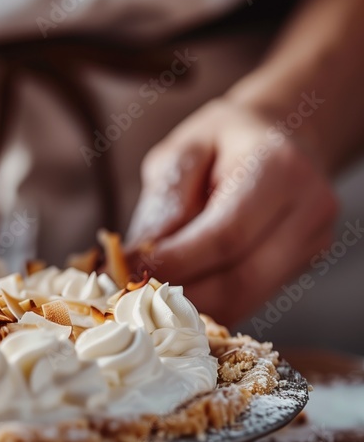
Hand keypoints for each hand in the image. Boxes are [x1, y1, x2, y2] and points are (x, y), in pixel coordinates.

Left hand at [126, 98, 338, 325]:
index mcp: (279, 168)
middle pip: (241, 279)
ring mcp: (311, 241)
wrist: (281, 134)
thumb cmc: (224, 138)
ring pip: (246, 299)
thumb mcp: (183, 150)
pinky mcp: (303, 264)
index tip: (129, 271)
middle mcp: (308, 209)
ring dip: (192, 308)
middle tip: (131, 294)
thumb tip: (138, 256)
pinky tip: (177, 295)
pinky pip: (250, 299)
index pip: (226, 235)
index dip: (175, 261)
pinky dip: (209, 304)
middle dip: (180, 293)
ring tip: (148, 297)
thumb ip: (166, 200)